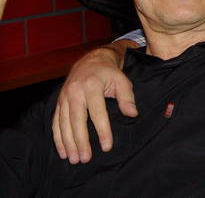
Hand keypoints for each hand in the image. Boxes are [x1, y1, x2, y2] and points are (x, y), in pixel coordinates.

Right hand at [52, 40, 137, 163]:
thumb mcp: (122, 81)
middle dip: (80, 141)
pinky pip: (56, 122)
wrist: (91, 60)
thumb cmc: (109, 73)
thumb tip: (132, 114)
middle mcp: (75, 92)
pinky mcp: (59, 102)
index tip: (107, 146)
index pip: (97, 112)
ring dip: (68, 143)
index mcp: (92, 86)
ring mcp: (65, 97)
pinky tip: (63, 151)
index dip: (102, 130)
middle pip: (77, 120)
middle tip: (85, 158)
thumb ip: (127, 98)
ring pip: (64, 123)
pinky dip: (58, 138)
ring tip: (74, 159)